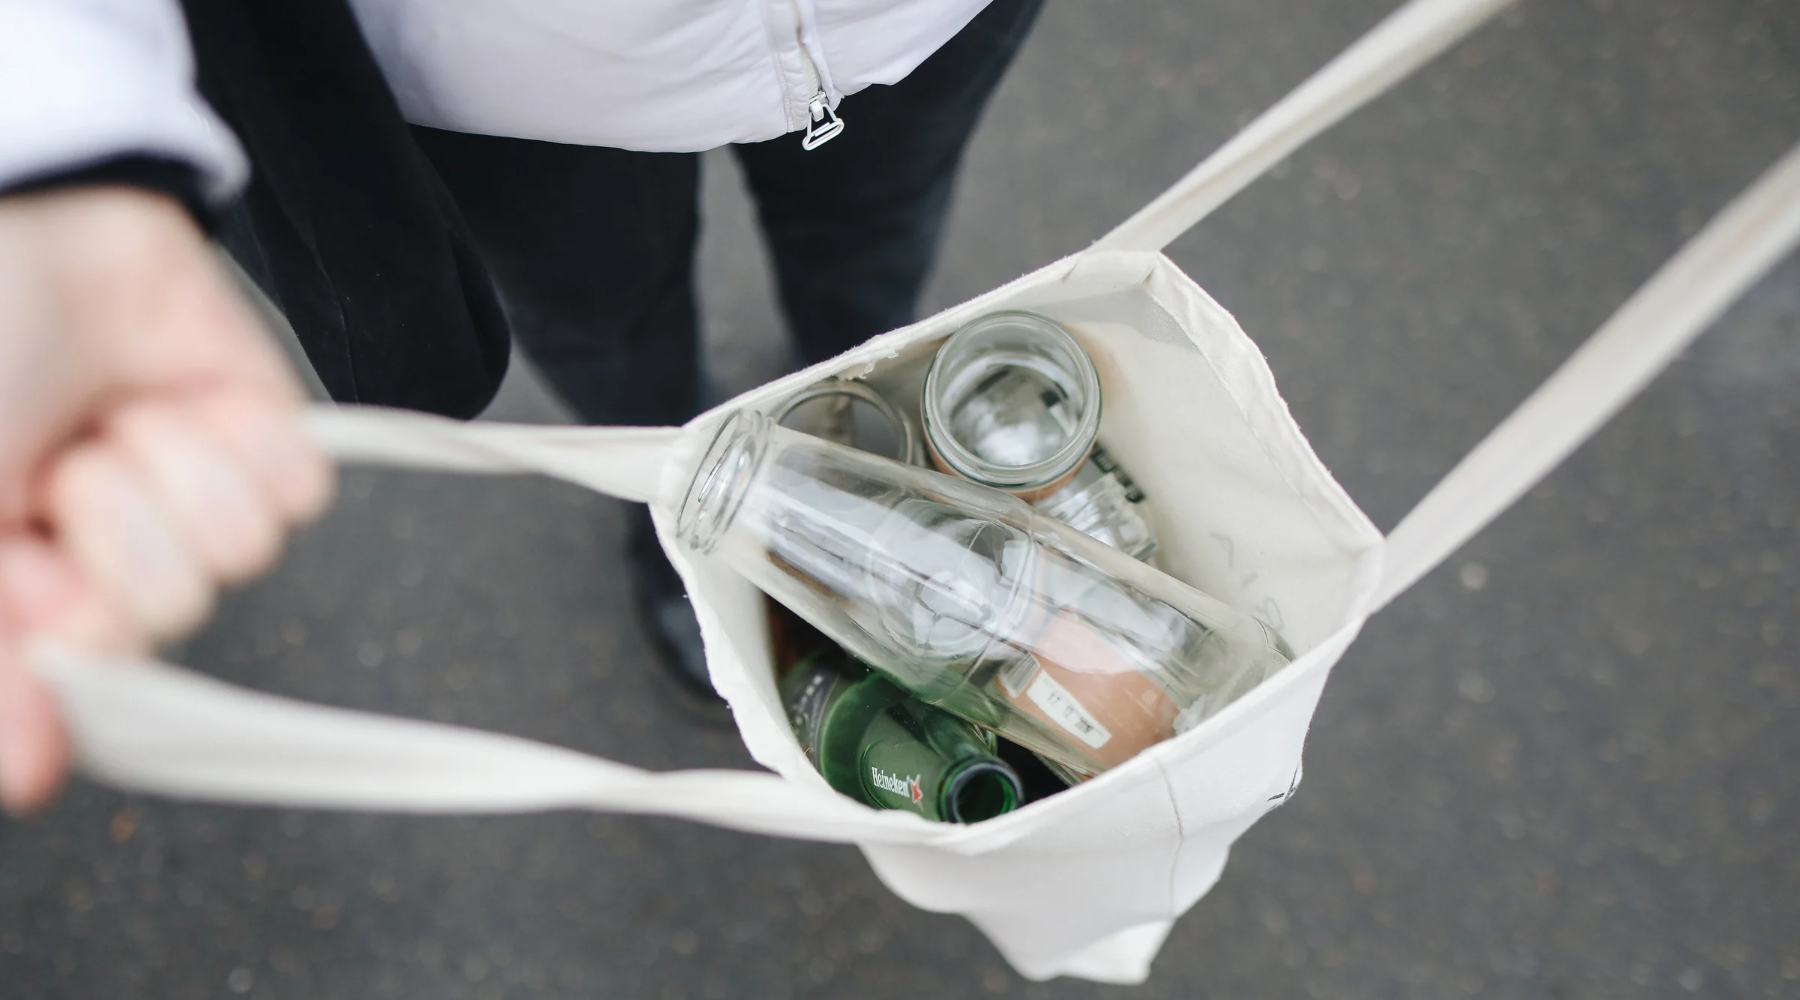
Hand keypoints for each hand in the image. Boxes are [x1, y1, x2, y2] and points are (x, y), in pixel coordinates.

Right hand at [0, 187, 331, 812]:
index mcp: (18, 582)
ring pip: (230, 558)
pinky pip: (293, 492)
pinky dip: (234, 440)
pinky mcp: (260, 434)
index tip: (27, 582)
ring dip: (154, 475)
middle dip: (103, 539)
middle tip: (52, 473)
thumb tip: (30, 775)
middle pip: (160, 621)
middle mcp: (101, 547)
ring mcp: (184, 491)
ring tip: (100, 423)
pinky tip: (169, 398)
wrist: (18, 208)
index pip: (84, 686)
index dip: (63, 645)